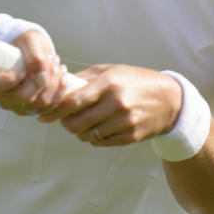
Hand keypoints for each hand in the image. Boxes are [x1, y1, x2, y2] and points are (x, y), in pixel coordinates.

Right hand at [0, 29, 68, 115]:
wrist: (27, 49)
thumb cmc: (22, 43)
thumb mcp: (29, 40)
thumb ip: (35, 58)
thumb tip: (42, 79)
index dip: (11, 79)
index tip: (22, 69)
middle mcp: (0, 95)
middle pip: (26, 97)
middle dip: (45, 77)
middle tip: (51, 59)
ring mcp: (15, 104)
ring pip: (42, 102)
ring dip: (55, 81)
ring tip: (55, 63)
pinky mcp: (30, 108)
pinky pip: (51, 106)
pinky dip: (59, 89)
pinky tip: (59, 75)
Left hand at [38, 64, 182, 145]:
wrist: (169, 99)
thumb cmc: (134, 80)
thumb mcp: (111, 71)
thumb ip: (84, 78)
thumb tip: (58, 84)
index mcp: (108, 83)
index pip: (72, 101)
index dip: (54, 111)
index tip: (44, 115)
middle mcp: (116, 103)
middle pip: (76, 123)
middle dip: (66, 123)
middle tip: (66, 120)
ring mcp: (125, 121)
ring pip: (88, 135)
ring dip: (81, 131)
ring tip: (85, 122)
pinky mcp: (131, 136)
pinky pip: (102, 143)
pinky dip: (95, 138)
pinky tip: (99, 128)